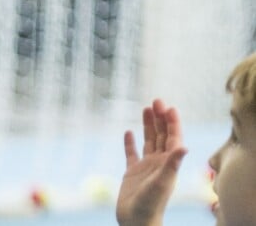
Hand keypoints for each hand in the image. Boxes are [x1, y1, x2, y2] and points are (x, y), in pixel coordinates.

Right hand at [116, 99, 187, 225]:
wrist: (136, 222)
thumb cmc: (151, 205)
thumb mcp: (163, 182)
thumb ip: (173, 163)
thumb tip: (185, 146)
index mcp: (168, 164)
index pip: (173, 138)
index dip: (172, 123)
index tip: (169, 107)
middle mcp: (159, 163)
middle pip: (162, 136)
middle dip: (160, 118)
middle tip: (156, 100)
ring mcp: (145, 167)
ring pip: (148, 141)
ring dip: (148, 125)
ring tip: (146, 108)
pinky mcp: (132, 172)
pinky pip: (131, 153)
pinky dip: (130, 142)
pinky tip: (128, 132)